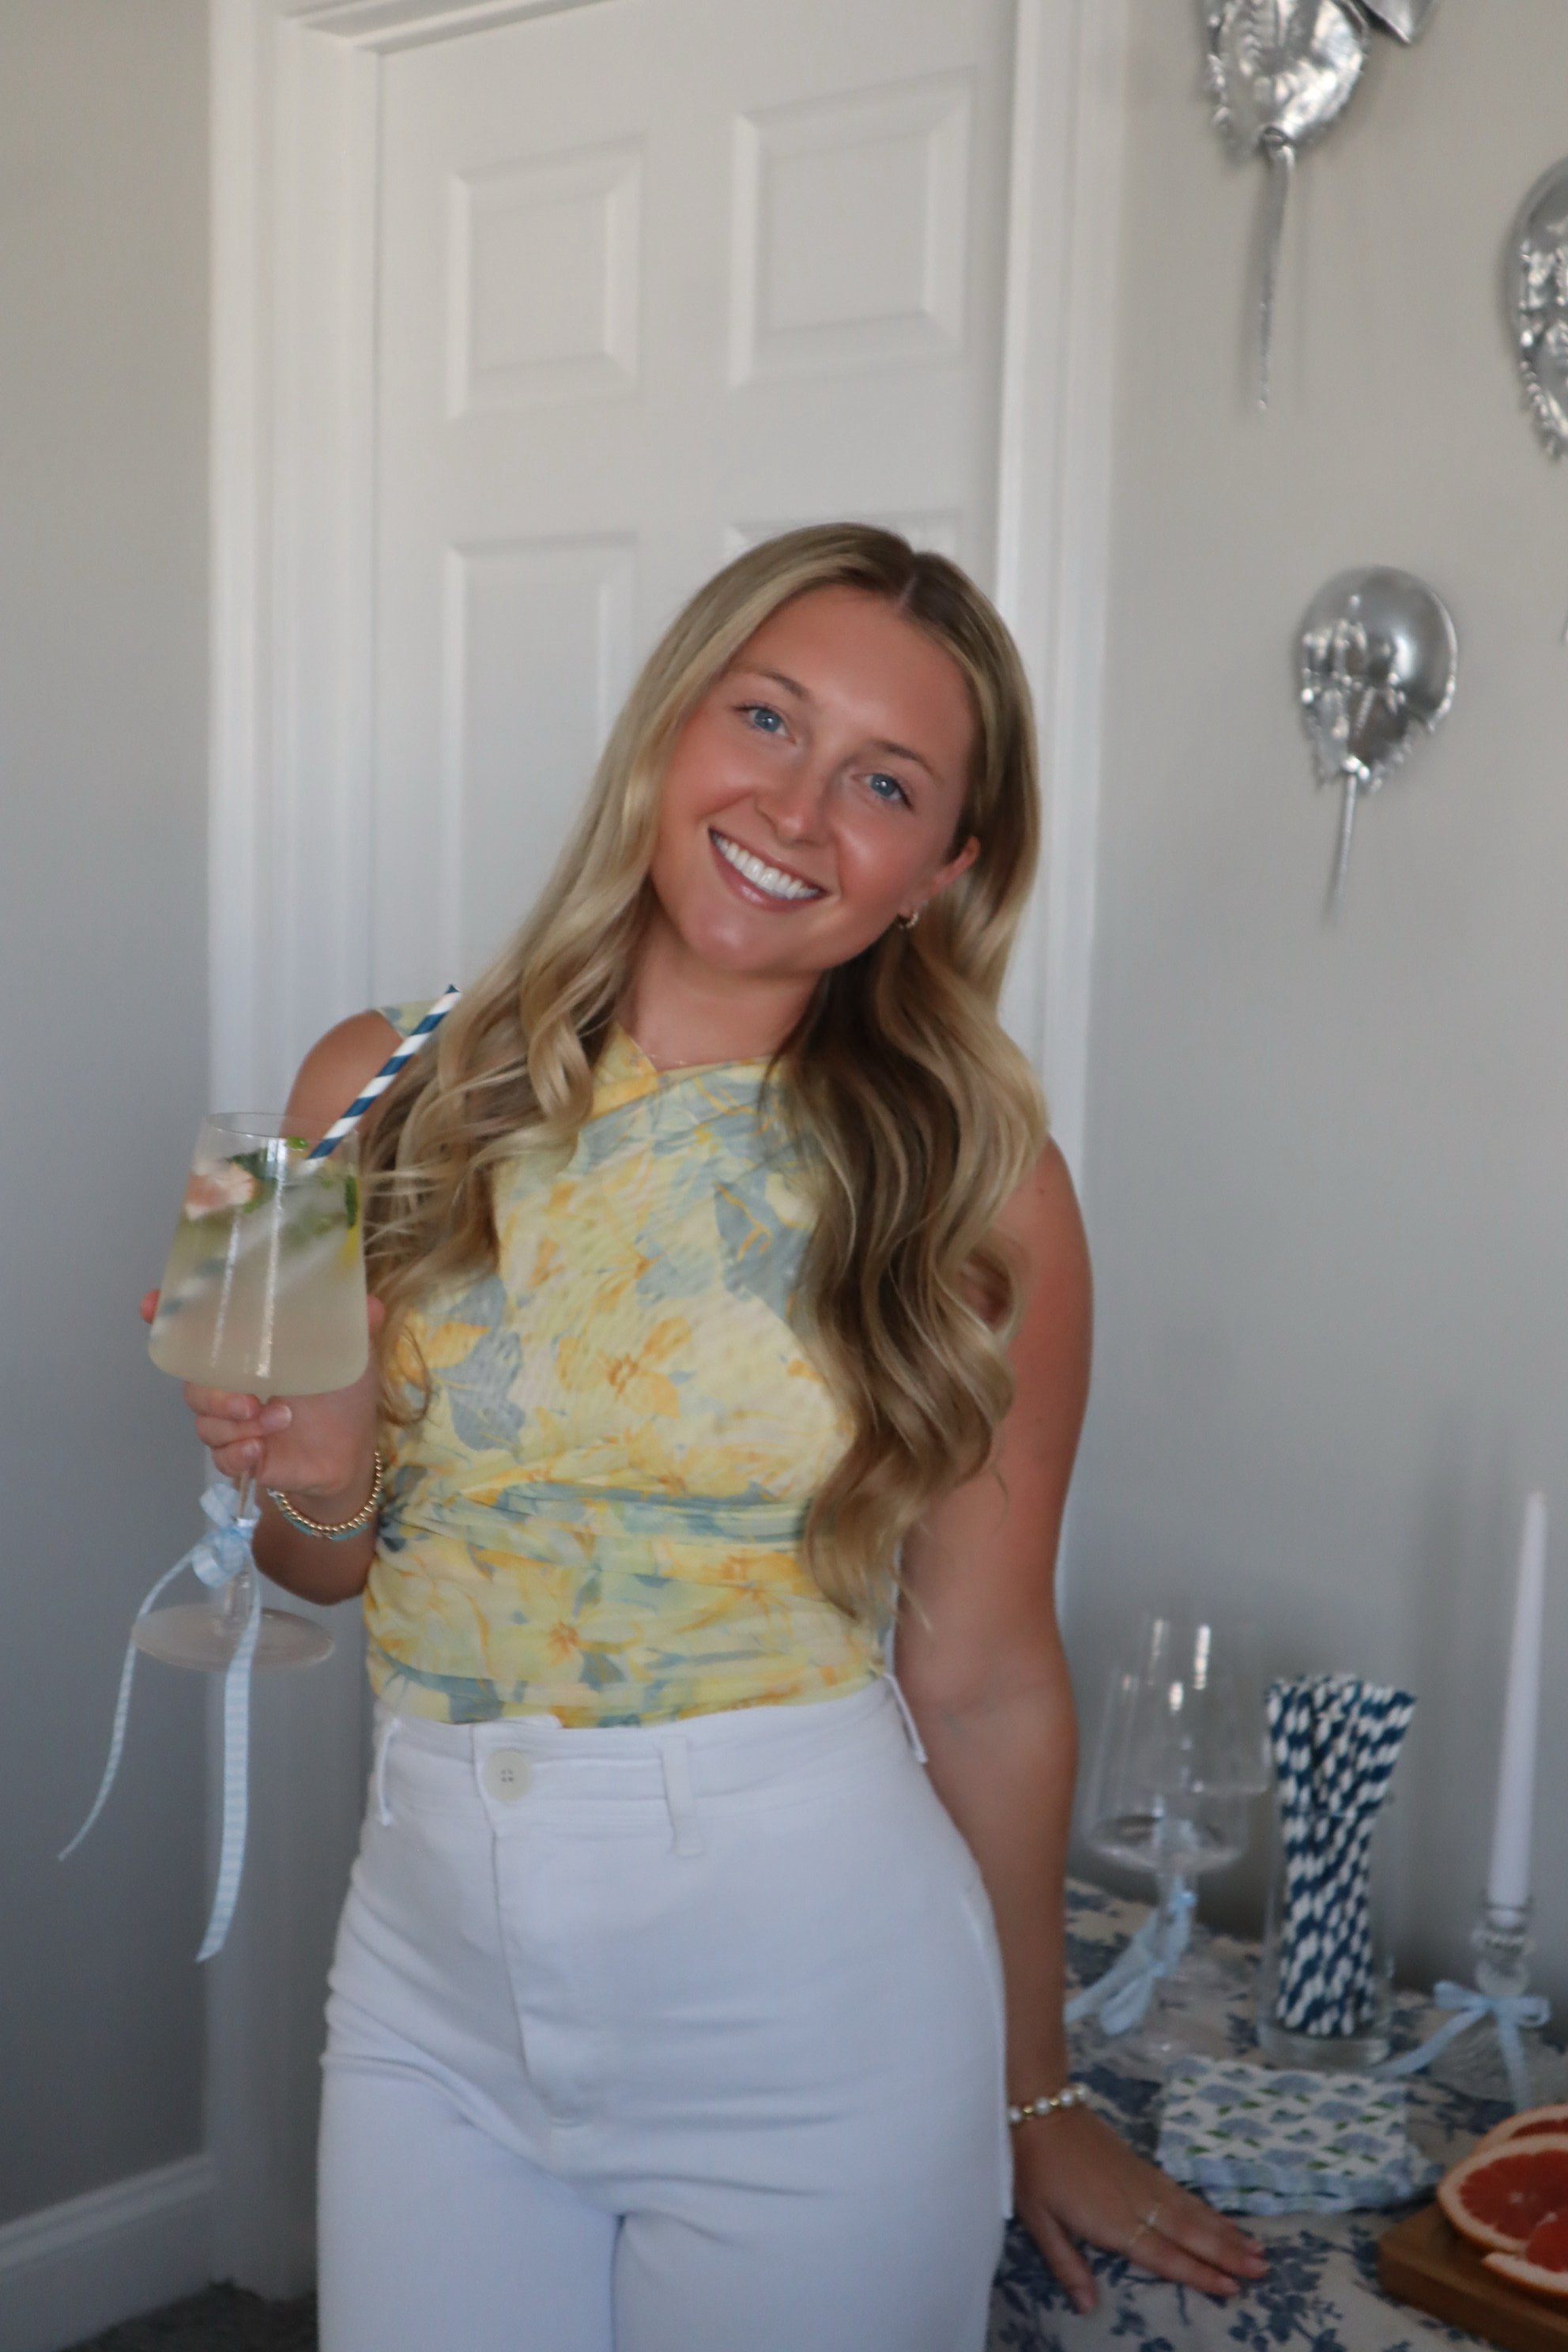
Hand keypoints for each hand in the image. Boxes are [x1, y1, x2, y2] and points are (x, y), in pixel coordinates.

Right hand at [139, 1289, 383, 1501]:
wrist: (350, 1454)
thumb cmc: (343, 1396)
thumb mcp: (352, 1356)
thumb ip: (356, 1328)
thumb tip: (370, 1303)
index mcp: (249, 1351)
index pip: (197, 1329)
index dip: (167, 1316)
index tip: (151, 1306)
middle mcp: (231, 1382)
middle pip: (191, 1381)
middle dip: (212, 1392)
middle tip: (248, 1400)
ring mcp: (231, 1420)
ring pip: (204, 1421)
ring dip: (237, 1425)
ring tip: (280, 1422)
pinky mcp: (239, 1455)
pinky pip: (219, 1456)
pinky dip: (237, 1453)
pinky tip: (260, 1451)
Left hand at [1012, 2101, 1266, 2314]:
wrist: (1042, 2108)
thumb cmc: (1036, 2170)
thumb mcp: (1039, 2222)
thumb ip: (1066, 2265)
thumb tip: (1089, 2307)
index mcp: (1113, 2223)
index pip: (1163, 2255)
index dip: (1198, 2273)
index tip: (1231, 2288)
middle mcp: (1137, 2203)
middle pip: (1189, 2232)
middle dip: (1227, 2253)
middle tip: (1262, 2270)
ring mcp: (1144, 2181)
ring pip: (1192, 2211)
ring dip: (1225, 2232)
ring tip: (1256, 2249)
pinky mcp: (1143, 2165)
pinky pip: (1182, 2193)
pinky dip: (1207, 2208)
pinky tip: (1221, 2218)